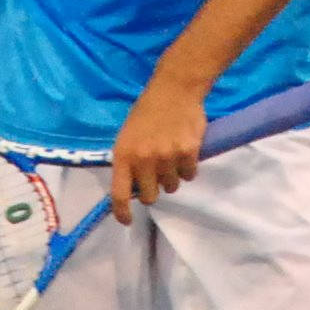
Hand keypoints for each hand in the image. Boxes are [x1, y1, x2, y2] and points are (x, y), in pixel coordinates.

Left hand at [109, 75, 208, 224]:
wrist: (174, 90)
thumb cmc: (146, 112)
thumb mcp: (127, 135)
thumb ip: (129, 161)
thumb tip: (134, 187)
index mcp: (124, 155)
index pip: (120, 193)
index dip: (122, 212)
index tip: (127, 220)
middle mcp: (144, 160)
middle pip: (150, 196)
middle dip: (153, 189)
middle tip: (156, 176)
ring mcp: (167, 157)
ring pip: (172, 186)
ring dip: (171, 177)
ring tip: (171, 157)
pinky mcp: (188, 153)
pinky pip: (189, 175)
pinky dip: (188, 168)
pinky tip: (184, 150)